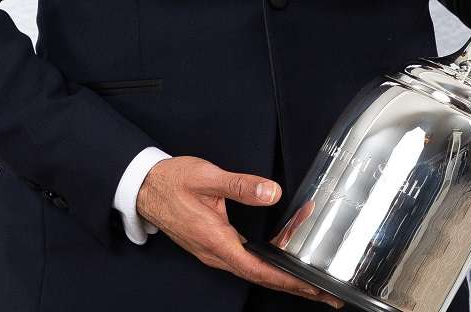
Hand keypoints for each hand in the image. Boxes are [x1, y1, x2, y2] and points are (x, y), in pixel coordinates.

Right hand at [136, 155, 341, 306]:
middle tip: (325, 294)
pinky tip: (282, 254)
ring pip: (253, 271)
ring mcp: (213, 253)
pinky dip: (268, 263)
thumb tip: (272, 193)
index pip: (258, 269)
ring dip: (282, 277)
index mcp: (215, 240)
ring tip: (311, 280)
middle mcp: (215, 253)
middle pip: (260, 277)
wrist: (145, 187)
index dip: (287, 280)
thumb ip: (241, 185)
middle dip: (294, 287)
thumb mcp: (207, 177)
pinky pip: (245, 261)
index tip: (311, 288)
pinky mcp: (213, 247)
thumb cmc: (172, 182)